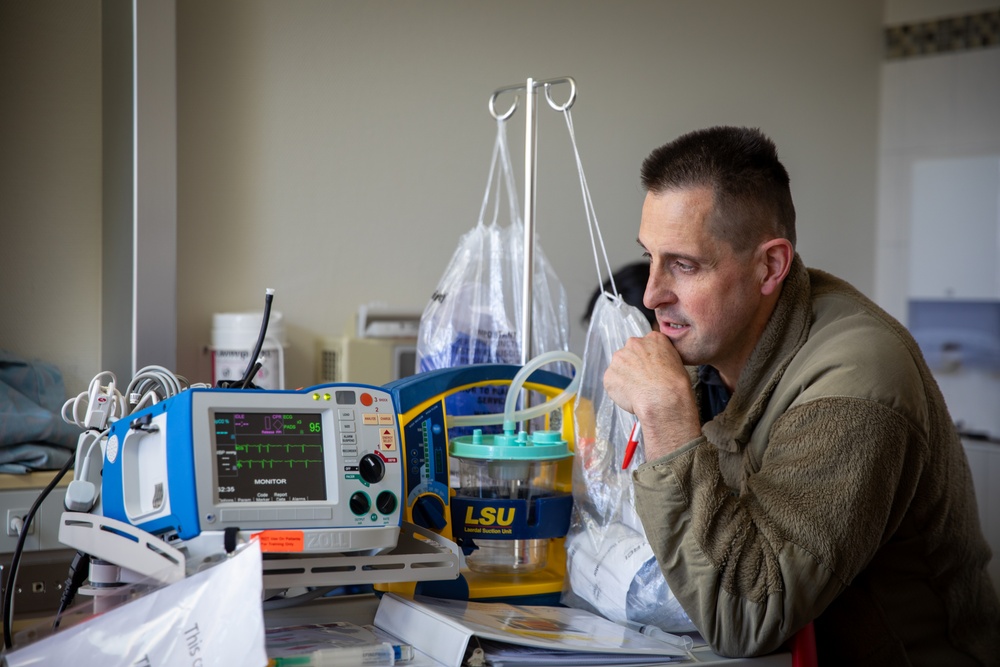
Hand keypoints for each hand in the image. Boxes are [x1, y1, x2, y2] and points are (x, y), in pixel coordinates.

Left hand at [603, 331, 701, 458]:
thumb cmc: (675, 384)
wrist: (664, 398)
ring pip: (619, 368)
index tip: (650, 370)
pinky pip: (612, 383)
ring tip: (637, 391)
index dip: (647, 360)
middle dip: (633, 366)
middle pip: (630, 354)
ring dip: (625, 377)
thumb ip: (661, 357)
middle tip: (642, 381)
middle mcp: (633, 343)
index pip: (646, 346)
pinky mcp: (609, 375)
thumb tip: (655, 366)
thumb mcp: (677, 362)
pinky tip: (631, 397)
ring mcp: (619, 358)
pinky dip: (619, 390)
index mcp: (653, 338)